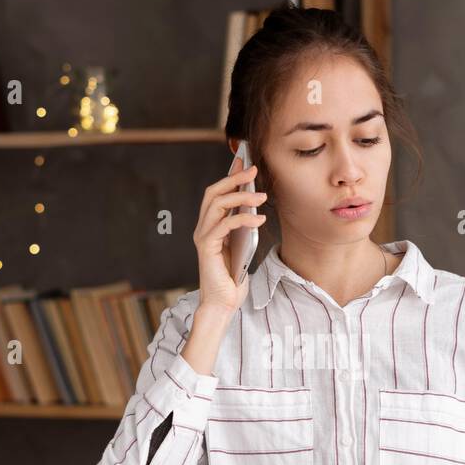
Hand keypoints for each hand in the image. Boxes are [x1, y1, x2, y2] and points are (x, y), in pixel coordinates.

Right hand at [193, 153, 267, 314]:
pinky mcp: (208, 248)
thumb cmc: (233, 279)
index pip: (217, 194)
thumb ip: (243, 227)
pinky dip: (243, 218)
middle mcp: (203, 228)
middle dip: (233, 178)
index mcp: (210, 226)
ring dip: (241, 196)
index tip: (243, 160)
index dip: (229, 175)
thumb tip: (255, 204)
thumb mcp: (242, 246)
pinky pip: (225, 225)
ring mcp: (203, 237)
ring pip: (218, 205)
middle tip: (252, 170)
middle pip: (213, 193)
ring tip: (262, 196)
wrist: (223, 304)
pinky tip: (259, 219)